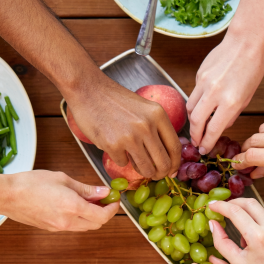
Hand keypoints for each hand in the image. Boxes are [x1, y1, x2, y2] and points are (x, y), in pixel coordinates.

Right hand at [3, 170, 118, 230]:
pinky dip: (80, 219)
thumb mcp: (63, 179)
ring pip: (85, 227)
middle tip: (104, 199)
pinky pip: (72, 226)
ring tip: (89, 201)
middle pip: (96, 224)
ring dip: (92, 217)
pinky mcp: (51, 229)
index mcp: (73, 207)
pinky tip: (75, 206)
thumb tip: (103, 192)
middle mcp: (68, 221)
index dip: (112, 208)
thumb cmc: (32, 183)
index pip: (103, 215)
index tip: (114, 199)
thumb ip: (86, 189)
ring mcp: (58, 227)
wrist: (8, 196)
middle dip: (104, 213)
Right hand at [65, 71, 181, 179]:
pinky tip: (114, 145)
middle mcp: (147, 126)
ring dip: (142, 170)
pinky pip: (123, 163)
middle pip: (163, 162)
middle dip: (160, 173)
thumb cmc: (115, 100)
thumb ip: (157, 128)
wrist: (88, 89)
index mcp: (158, 115)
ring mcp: (130, 136)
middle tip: (154, 174)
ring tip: (135, 161)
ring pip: (146, 168)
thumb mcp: (144, 108)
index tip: (171, 171)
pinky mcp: (113, 145)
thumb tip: (167, 155)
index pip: (175, 147)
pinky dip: (120, 158)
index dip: (175, 164)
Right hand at [187, 35, 263, 154]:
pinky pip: (194, 94)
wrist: (246, 43)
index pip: (213, 130)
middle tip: (197, 142)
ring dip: (192, 120)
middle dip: (195, 135)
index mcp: (230, 102)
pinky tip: (203, 103)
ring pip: (190, 108)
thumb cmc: (252, 69)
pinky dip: (196, 102)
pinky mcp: (199, 74)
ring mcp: (204, 83)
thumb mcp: (247, 97)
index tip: (204, 150)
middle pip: (195, 121)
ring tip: (197, 126)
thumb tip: (220, 125)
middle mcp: (214, 93)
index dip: (207, 143)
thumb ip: (232, 113)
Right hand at [208, 198, 263, 263]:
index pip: (235, 211)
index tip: (212, 205)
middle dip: (235, 203)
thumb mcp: (238, 263)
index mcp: (258, 237)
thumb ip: (222, 242)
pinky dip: (262, 223)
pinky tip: (261, 239)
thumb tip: (213, 223)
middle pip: (249, 202)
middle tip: (225, 209)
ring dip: (249, 215)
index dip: (221, 206)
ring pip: (261, 210)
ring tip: (246, 235)